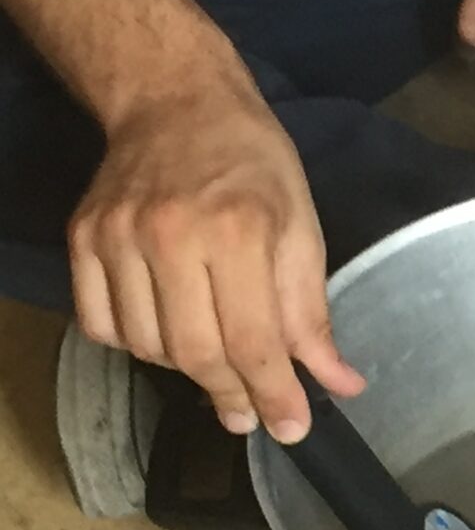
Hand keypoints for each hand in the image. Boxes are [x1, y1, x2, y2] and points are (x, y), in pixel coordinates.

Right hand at [68, 84, 363, 440]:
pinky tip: (166, 334)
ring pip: (146, 347)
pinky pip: (101, 325)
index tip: (291, 426)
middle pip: (196, 353)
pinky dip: (134, 345)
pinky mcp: (82, 240)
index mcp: (239, 229)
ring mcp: (117, 238)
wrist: (175, 102)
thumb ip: (311, 312)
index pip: (254, 339)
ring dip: (185, 370)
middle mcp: (171, 235)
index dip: (274, 393)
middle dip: (230, 395)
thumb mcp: (301, 226)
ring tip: (215, 363)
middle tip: (250, 415)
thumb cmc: (251, 161)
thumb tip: (338, 383)